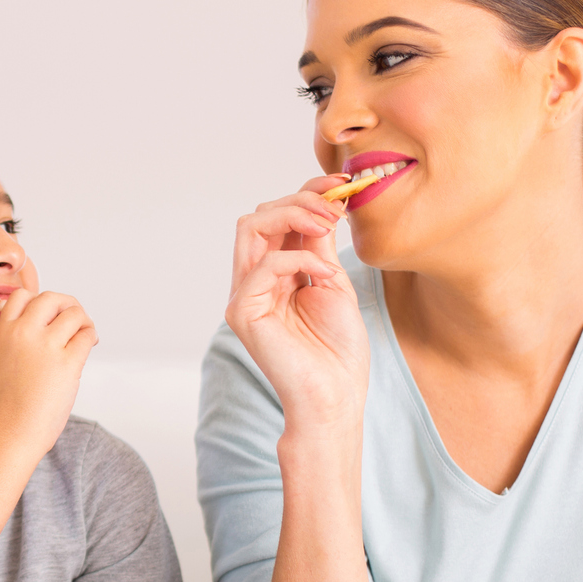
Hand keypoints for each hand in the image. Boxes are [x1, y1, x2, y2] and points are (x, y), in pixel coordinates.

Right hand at [0, 289, 97, 461]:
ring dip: (84, 322)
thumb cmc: (10, 404)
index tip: (49, 317)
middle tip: (75, 321)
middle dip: (68, 306)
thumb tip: (54, 324)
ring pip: (75, 314)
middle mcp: (25, 333)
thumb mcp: (3, 361)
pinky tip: (88, 346)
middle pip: (53, 298)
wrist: (11, 432)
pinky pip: (87, 335)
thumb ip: (21, 340)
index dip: (40, 302)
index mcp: (5, 332)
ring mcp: (47, 346)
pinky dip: (91, 337)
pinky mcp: (68, 362)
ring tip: (85, 336)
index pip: (23, 295)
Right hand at [226, 182, 369, 430]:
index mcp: (274, 274)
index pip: (278, 219)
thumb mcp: (333, 282)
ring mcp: (243, 295)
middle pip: (259, 216)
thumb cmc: (338, 350)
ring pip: (250, 228)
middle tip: (336, 207)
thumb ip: (319, 245)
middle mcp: (252, 281)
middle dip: (300, 201)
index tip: (340, 185)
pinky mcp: (242, 312)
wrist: (335, 396)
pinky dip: (300, 260)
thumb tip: (322, 203)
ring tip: (327, 225)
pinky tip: (325, 276)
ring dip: (293, 215)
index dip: (306, 194)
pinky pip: (264, 265)